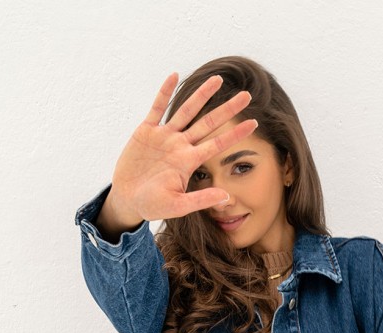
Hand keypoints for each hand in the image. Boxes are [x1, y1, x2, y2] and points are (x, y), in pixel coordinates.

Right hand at [109, 71, 257, 221]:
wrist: (128, 199)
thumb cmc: (152, 205)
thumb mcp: (177, 206)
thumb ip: (200, 200)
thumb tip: (226, 197)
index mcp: (189, 162)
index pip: (217, 144)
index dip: (235, 134)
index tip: (254, 123)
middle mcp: (180, 145)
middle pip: (208, 122)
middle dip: (227, 109)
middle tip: (247, 95)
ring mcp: (164, 136)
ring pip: (186, 110)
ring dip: (201, 95)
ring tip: (218, 79)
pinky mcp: (146, 131)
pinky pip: (157, 108)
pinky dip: (165, 92)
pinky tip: (174, 76)